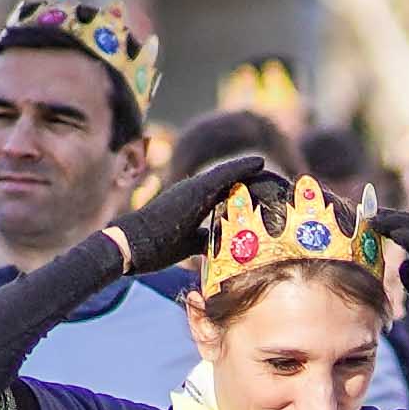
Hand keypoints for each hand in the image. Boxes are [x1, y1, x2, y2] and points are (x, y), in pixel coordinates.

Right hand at [117, 147, 281, 277]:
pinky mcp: (196, 191)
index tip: (264, 189)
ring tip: (271, 164)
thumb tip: (221, 245)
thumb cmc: (154, 246)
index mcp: (192, 202)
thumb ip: (204, 239)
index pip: (224, 192)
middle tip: (276, 178)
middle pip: (229, 180)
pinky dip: (242, 168)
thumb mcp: (187, 244)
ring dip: (251, 170)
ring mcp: (194, 189)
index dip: (243, 189)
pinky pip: (224, 175)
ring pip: (229, 174)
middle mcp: (194, 191)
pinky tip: (259, 163)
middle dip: (251, 178)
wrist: (131, 243)